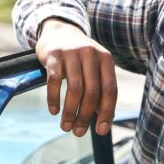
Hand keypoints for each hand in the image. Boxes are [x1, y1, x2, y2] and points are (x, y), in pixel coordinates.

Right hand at [35, 18, 117, 136]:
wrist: (59, 31)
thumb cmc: (80, 57)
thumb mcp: (95, 67)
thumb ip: (100, 89)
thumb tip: (103, 121)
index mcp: (106, 59)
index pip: (110, 90)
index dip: (107, 112)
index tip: (101, 130)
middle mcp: (91, 54)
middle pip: (92, 92)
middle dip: (85, 116)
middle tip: (78, 132)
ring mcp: (72, 53)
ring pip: (74, 89)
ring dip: (70, 112)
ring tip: (65, 126)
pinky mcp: (53, 55)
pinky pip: (54, 81)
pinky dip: (53, 99)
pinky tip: (53, 110)